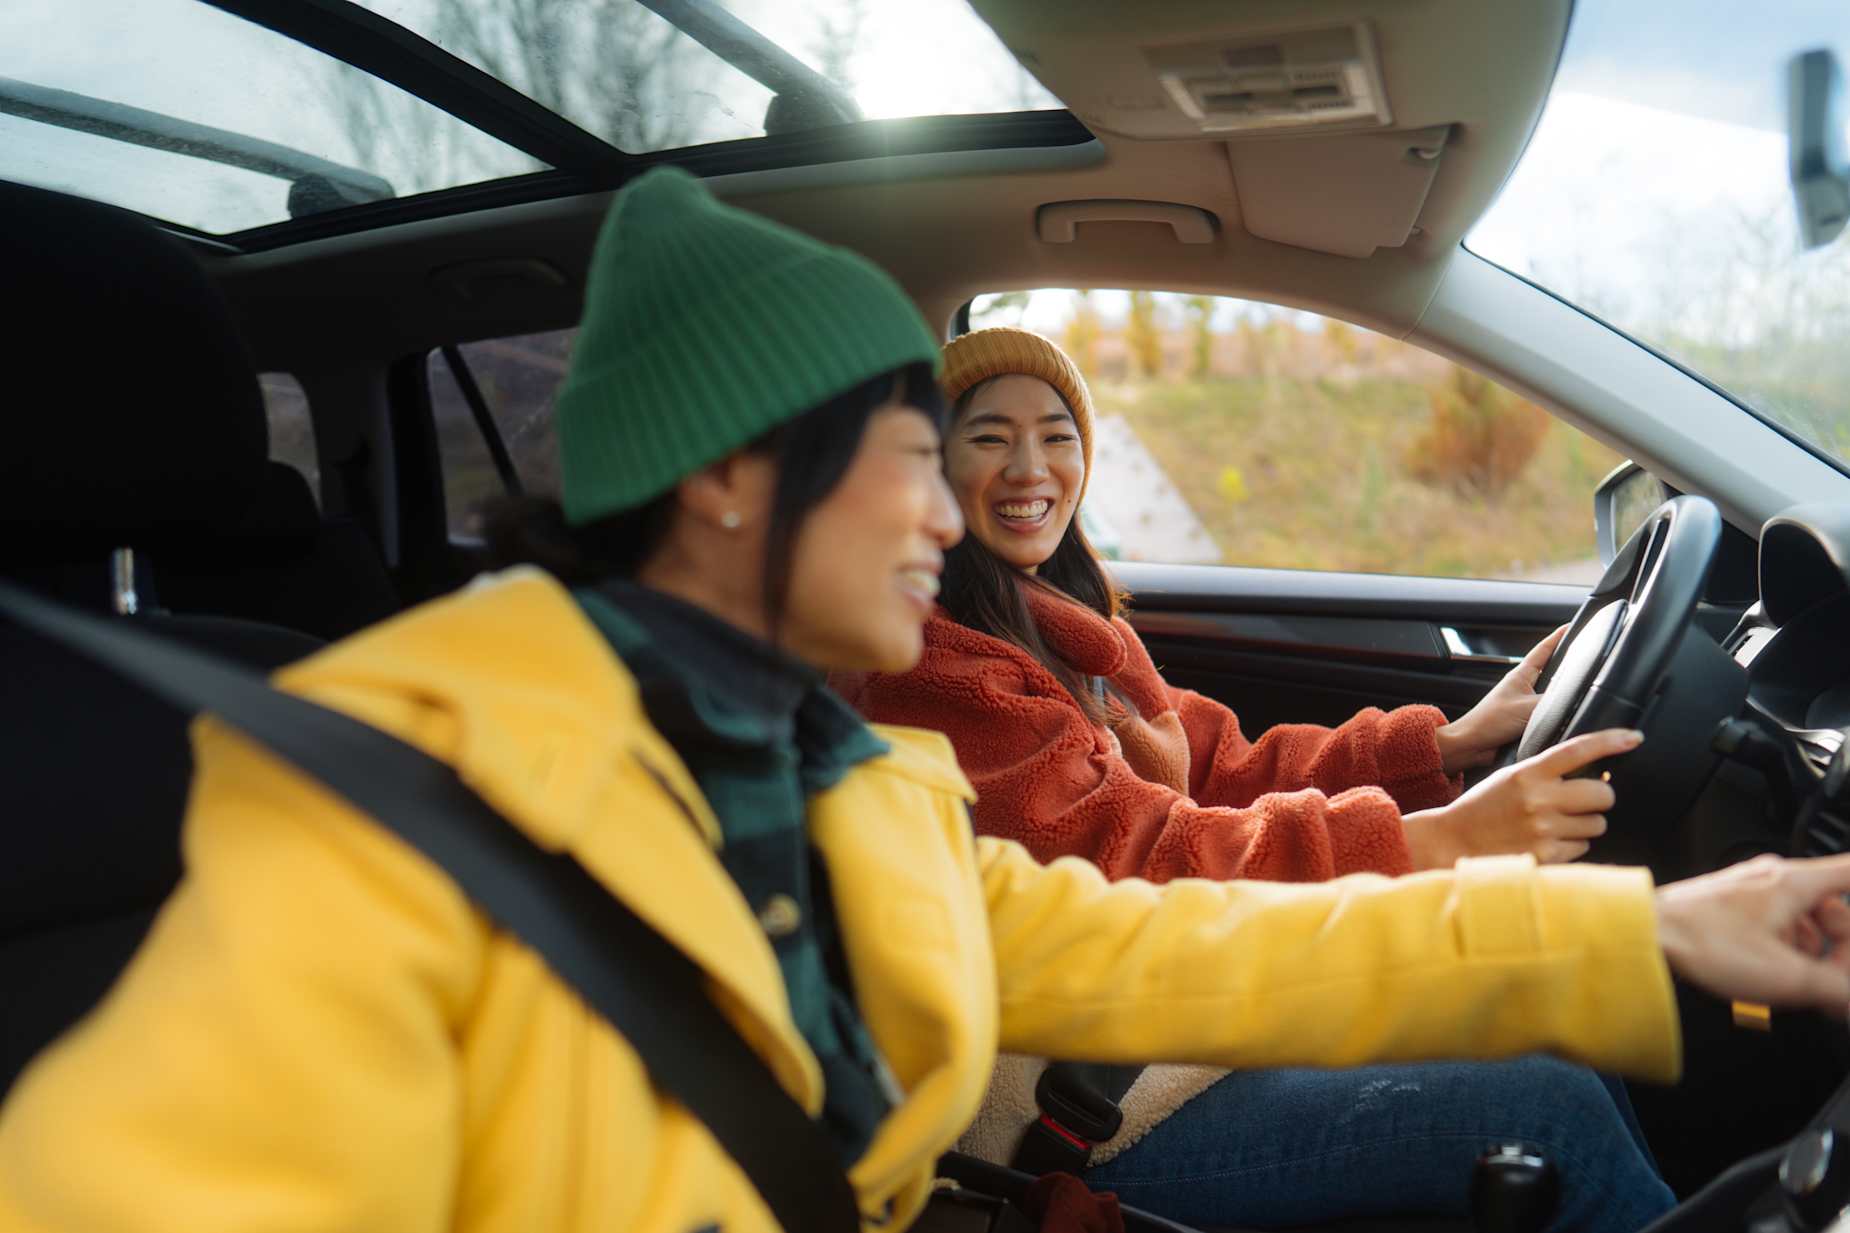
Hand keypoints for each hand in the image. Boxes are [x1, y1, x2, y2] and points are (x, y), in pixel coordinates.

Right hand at [1402, 727, 1641, 868]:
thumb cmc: (1483, 808)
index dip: (1611, 741)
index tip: (1633, 737)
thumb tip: (1592, 773)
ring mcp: (1544, 829)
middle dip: (1599, 797)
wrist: (1453, 841)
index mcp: (1528, 773)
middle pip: (1602, 793)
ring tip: (1558, 824)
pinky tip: (1548, 841)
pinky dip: (1572, 845)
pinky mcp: (1547, 856)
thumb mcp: (1510, 777)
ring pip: (1597, 824)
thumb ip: (1544, 772)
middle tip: (1584, 800)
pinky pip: (1583, 847)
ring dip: (1586, 824)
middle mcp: (1539, 799)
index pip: (1578, 750)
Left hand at [1434, 625, 1568, 773]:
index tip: (1572, 626)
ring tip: (1581, 689)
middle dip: (1568, 665)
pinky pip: (1548, 716)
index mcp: (1521, 675)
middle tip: (1586, 657)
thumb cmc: (1488, 722)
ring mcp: (1525, 705)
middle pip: (1551, 671)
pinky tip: (1566, 718)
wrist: (1472, 746)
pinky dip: (1558, 716)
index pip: (1543, 650)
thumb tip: (1574, 701)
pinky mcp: (1526, 723)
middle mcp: (1524, 688)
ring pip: (1552, 695)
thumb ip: (1552, 703)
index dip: (1558, 637)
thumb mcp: (1527, 708)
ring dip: (1564, 695)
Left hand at [1657, 853, 1849, 1015]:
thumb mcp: (1786, 976)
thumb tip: (1848, 1000)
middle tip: (1832, 980)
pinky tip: (1775, 974)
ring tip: (1802, 982)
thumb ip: (1836, 989)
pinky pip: (1778, 923)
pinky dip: (1787, 947)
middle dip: (1842, 945)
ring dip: (1814, 950)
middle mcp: (1775, 877)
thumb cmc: (1700, 942)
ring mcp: (1751, 889)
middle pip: (1837, 907)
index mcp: (1796, 882)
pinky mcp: (1731, 905)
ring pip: (1806, 918)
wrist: (1642, 935)